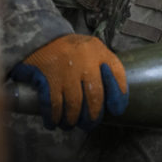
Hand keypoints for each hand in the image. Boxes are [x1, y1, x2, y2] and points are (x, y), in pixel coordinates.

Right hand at [9, 34, 127, 130]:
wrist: (42, 37)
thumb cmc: (73, 50)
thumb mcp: (95, 50)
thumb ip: (107, 68)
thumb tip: (116, 98)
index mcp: (99, 52)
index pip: (117, 76)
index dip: (119, 97)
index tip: (117, 110)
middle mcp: (85, 60)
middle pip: (95, 97)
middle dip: (93, 116)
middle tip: (89, 124)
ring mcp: (66, 69)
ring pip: (74, 104)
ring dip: (72, 120)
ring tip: (70, 124)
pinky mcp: (47, 77)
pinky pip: (53, 103)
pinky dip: (53, 117)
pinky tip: (53, 122)